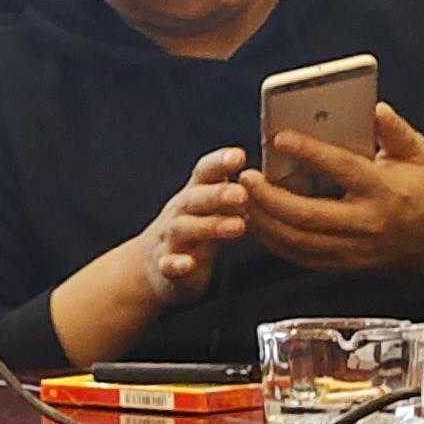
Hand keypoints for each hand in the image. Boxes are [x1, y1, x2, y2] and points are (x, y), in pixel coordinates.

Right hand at [50, 147, 256, 363]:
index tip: (239, 155)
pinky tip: (187, 265)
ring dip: (209, 226)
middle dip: (217, 195)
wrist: (150, 267)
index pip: (204, 172)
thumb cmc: (195, 231)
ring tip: (237, 227)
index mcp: (195, 195)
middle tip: (242, 194)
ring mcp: (169, 239)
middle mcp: (179, 213)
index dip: (219, 162)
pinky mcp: (165, 267)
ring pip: (183, 229)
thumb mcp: (212, 207)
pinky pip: (167, 264)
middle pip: (194, 199)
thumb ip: (236, 191)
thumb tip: (273, 174)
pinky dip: (176, 264)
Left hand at [240, 105, 423, 274]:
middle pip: (308, 215)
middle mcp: (369, 224)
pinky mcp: (344, 265)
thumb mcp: (418, 154)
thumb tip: (374, 108)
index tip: (279, 137)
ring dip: (263, 220)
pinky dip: (272, 240)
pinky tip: (256, 220)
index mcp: (387, 192)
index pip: (343, 169)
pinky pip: (299, 256)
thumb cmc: (423, 188)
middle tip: (245, 176)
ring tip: (241, 196)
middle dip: (269, 197)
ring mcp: (356, 250)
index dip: (310, 152)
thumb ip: (395, 131)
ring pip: (298, 240)